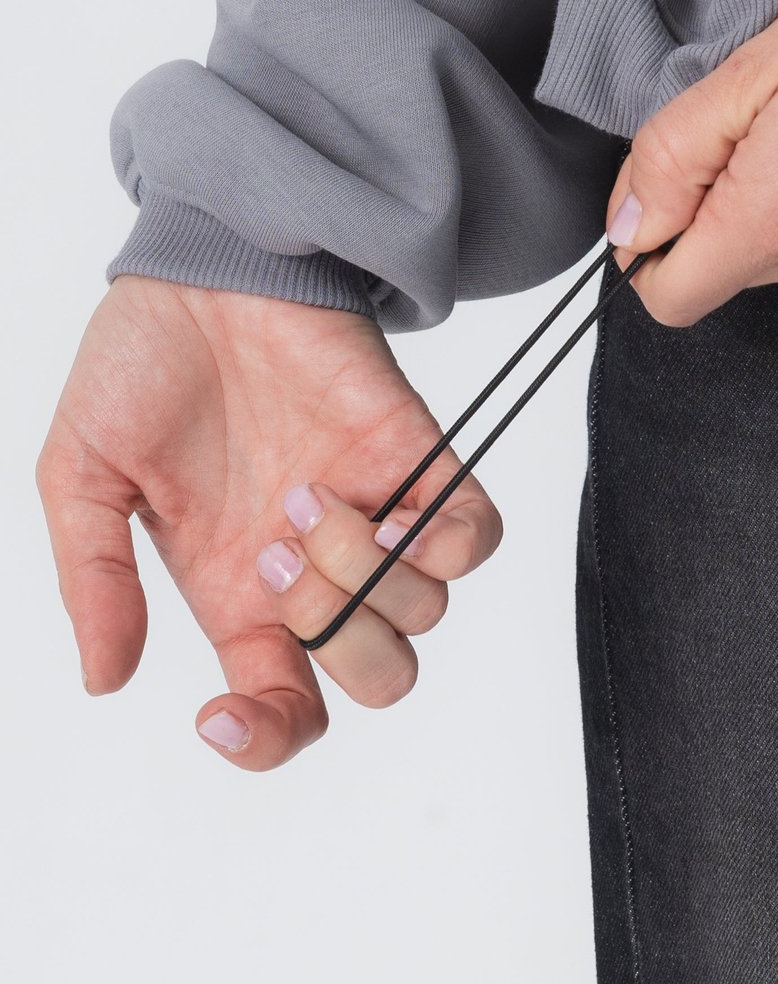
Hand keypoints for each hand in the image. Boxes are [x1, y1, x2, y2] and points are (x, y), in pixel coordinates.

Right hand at [36, 272, 502, 769]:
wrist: (204, 262)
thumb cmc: (142, 361)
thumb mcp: (80, 476)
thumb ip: (93, 580)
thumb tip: (106, 679)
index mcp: (237, 592)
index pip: (284, 708)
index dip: (267, 740)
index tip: (221, 712)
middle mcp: (314, 564)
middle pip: (375, 675)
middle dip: (333, 641)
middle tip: (267, 552)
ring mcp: (371, 508)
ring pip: (423, 612)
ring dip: (363, 575)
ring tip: (300, 497)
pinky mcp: (415, 452)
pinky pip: (472, 533)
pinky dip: (439, 539)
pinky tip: (375, 502)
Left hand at [604, 0, 777, 324]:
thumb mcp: (757, 64)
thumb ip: (675, 153)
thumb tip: (629, 225)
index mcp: (776, 220)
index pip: (669, 297)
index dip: (648, 238)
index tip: (674, 169)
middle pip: (728, 267)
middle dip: (718, 200)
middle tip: (759, 107)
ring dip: (777, 189)